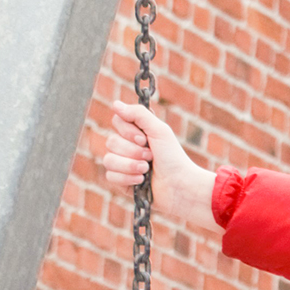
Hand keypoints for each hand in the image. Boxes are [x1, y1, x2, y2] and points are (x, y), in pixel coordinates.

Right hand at [101, 101, 220, 234]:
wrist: (181, 185)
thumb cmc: (173, 157)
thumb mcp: (159, 130)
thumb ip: (139, 114)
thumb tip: (115, 104)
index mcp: (135, 133)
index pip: (116, 122)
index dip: (127, 131)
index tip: (144, 139)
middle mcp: (127, 148)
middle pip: (110, 142)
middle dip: (133, 151)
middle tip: (151, 156)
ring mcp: (123, 165)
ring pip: (108, 160)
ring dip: (131, 165)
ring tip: (147, 169)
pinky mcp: (122, 183)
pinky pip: (110, 176)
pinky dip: (128, 178)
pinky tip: (141, 181)